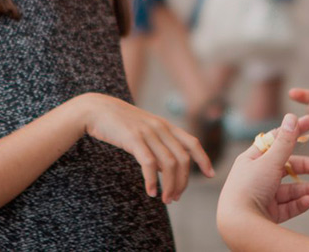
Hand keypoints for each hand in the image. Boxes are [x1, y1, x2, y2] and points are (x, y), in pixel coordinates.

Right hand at [78, 93, 213, 203]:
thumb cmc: (120, 123)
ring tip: (164, 199)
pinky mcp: (133, 138)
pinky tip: (151, 192)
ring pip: (168, 164)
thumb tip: (168, 167)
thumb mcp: (145, 131)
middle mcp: (160, 127)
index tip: (211, 174)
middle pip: (182, 159)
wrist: (97, 109)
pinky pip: (148, 163)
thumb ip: (158, 145)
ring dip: (169, 185)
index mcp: (165, 125)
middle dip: (182, 182)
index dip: (203, 159)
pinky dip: (152, 180)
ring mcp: (147, 132)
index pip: (192, 142)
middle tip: (175, 198)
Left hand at [217, 114, 308, 235]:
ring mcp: (262, 197)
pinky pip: (287, 206)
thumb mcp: (269, 162)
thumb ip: (284, 142)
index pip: (274, 142)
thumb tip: (291, 117)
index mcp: (251, 160)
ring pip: (288, 189)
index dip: (292, 132)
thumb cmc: (250, 188)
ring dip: (306, 188)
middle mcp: (255, 177)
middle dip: (304, 167)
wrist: (240, 226)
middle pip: (284, 168)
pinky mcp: (268, 214)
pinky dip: (298, 203)